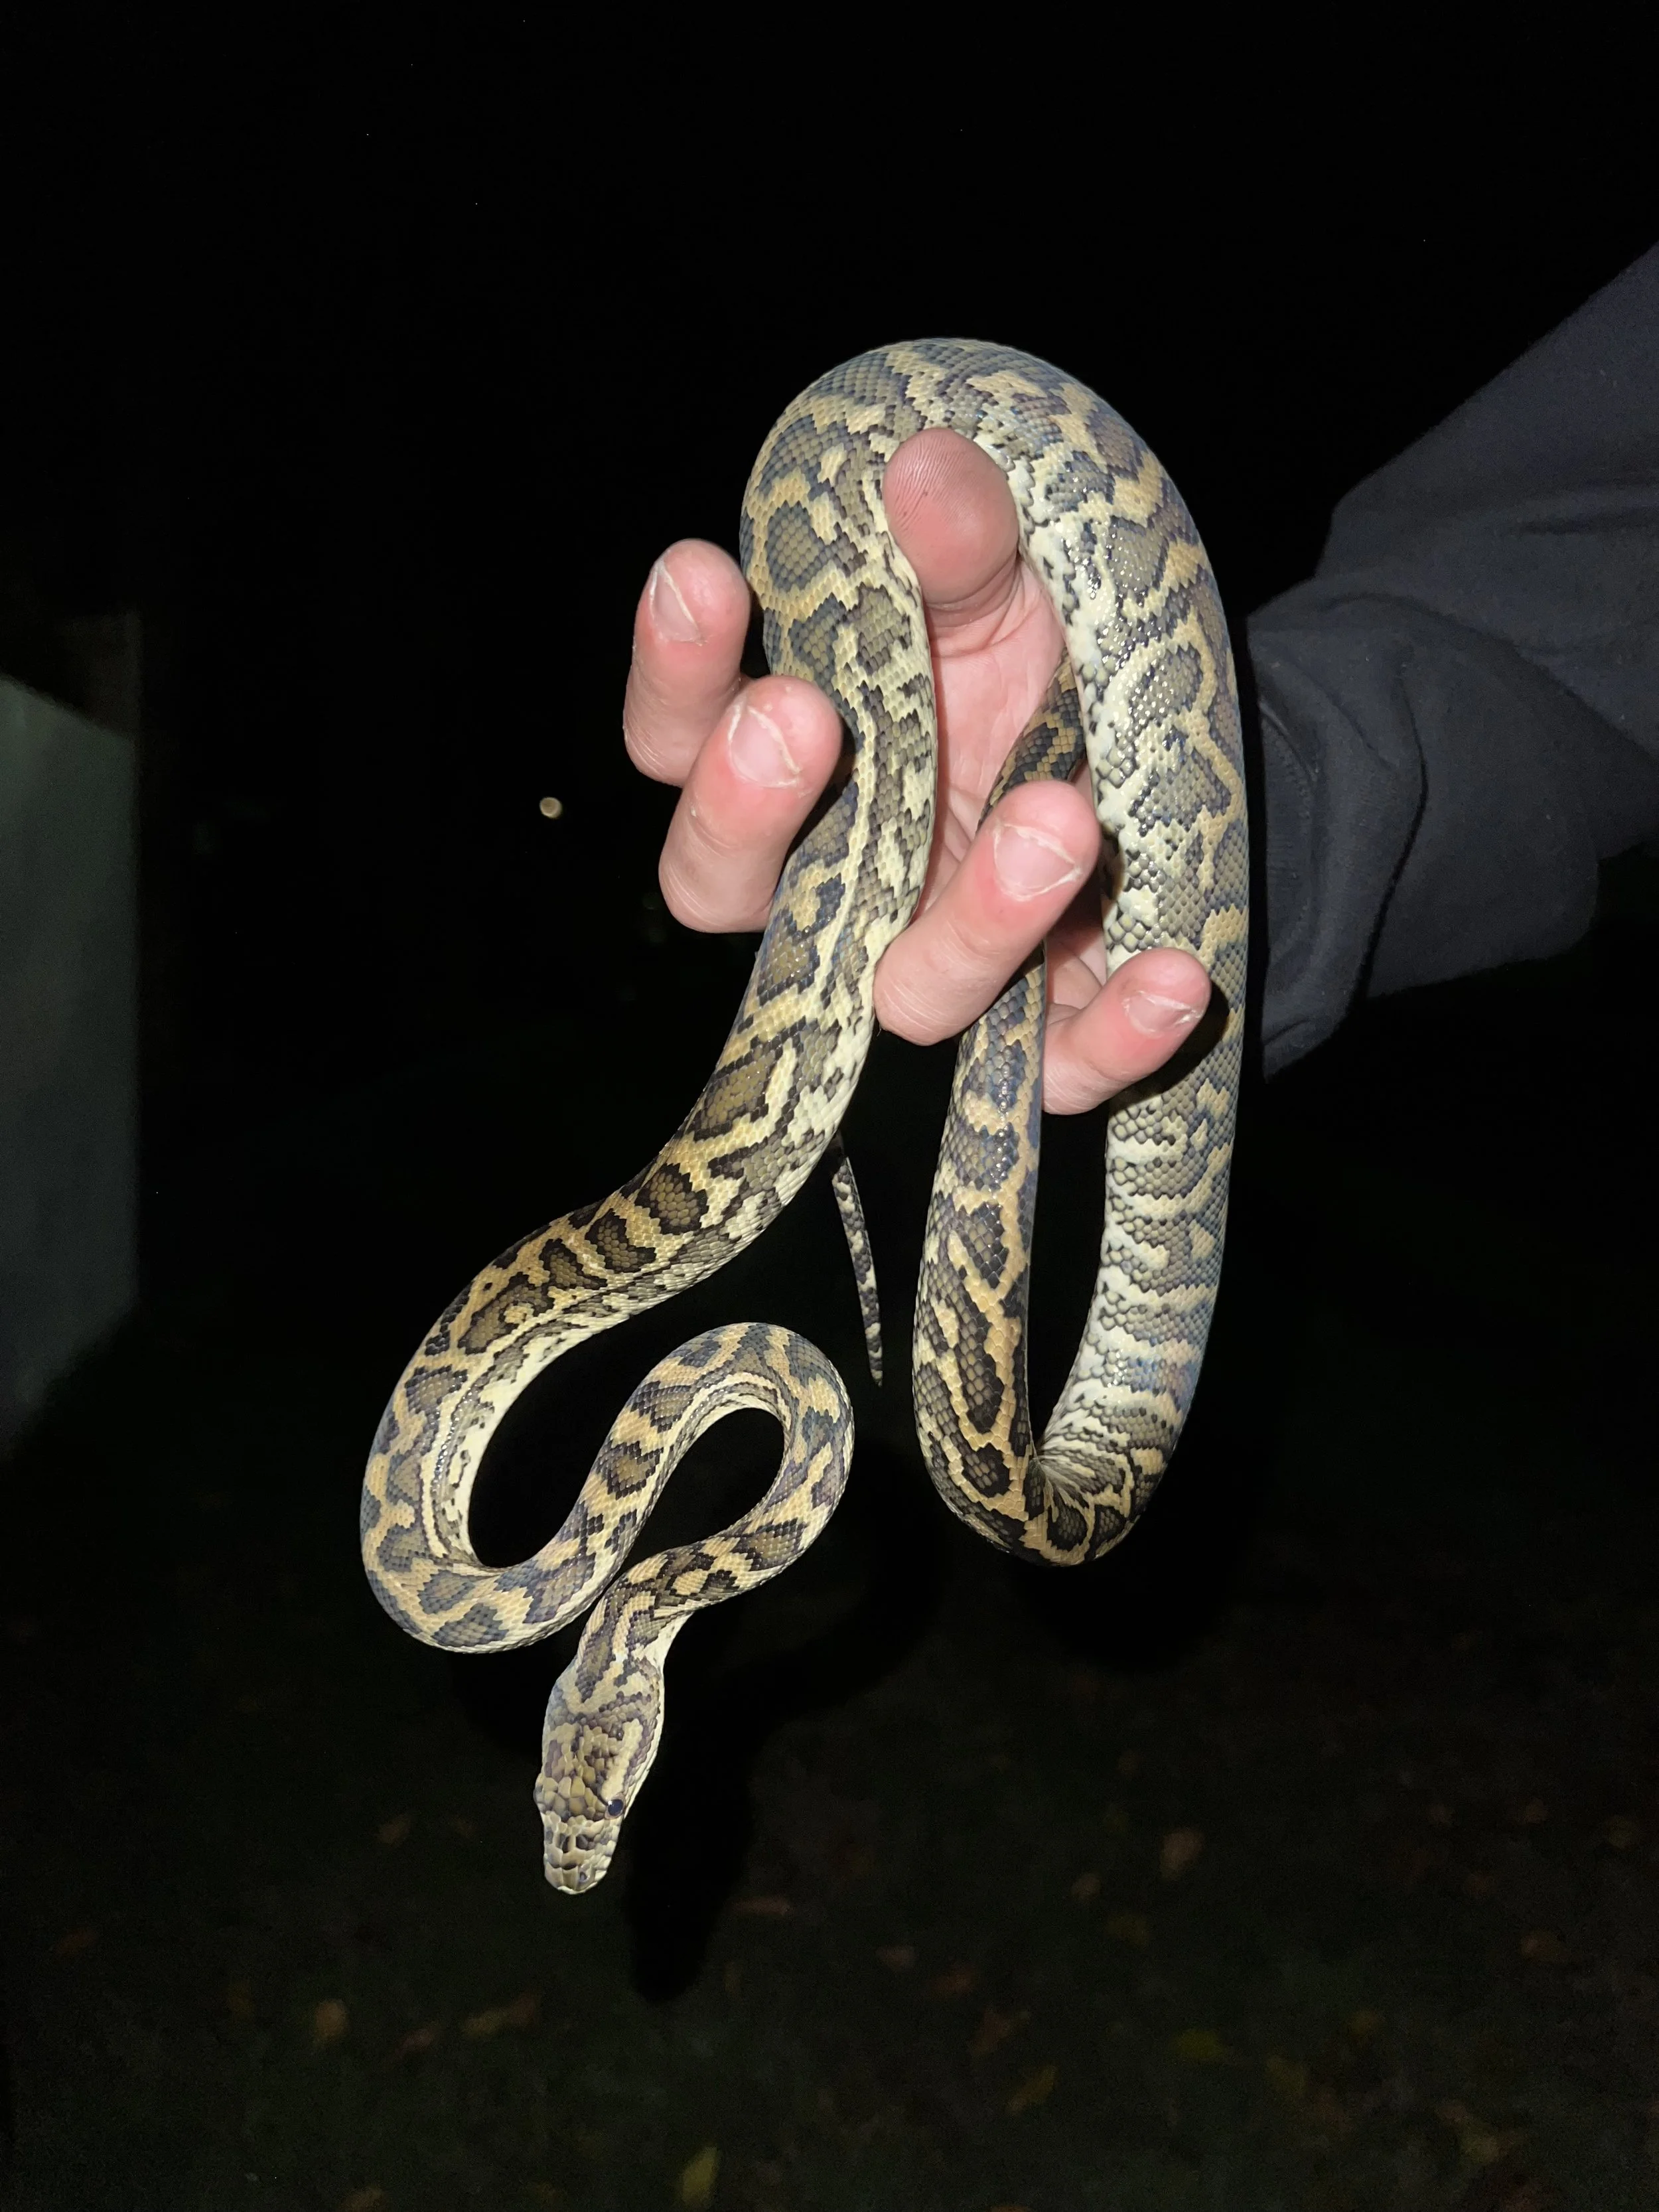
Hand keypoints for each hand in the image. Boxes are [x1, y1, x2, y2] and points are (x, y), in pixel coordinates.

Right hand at [622, 427, 1210, 1112]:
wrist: (1167, 769)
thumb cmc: (1038, 671)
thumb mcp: (1008, 590)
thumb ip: (965, 543)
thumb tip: (925, 463)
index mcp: (791, 763)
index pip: (679, 738)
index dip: (676, 673)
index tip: (702, 574)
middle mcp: (832, 884)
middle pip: (724, 890)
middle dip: (748, 809)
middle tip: (802, 719)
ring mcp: (928, 969)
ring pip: (907, 994)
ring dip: (976, 918)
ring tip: (1059, 817)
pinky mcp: (1039, 1044)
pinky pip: (1062, 1073)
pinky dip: (1118, 1034)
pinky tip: (1174, 977)